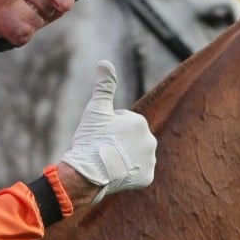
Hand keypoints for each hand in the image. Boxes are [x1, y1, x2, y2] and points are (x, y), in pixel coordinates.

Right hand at [59, 60, 156, 203]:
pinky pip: (137, 173)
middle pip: (130, 139)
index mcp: (139, 122)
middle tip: (102, 149)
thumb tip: (105, 62)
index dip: (107, 128)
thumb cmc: (91, 139)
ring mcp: (150, 160)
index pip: (122, 122)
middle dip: (118, 142)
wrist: (88, 173)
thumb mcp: (96, 109)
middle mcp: (150, 140)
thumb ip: (104, 86)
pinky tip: (116, 174)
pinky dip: (128, 174)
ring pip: (134, 155)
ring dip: (124, 157)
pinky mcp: (147, 177)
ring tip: (108, 162)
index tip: (99, 136)